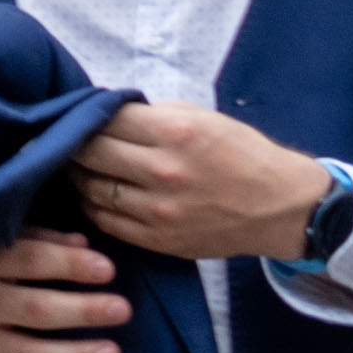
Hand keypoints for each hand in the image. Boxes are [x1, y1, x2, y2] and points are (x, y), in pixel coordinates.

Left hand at [77, 102, 333, 263]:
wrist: (283, 208)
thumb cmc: (245, 156)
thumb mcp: (207, 118)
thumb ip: (156, 114)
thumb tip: (110, 112)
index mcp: (177, 132)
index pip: (105, 118)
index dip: (88, 115)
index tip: (84, 117)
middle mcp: (164, 171)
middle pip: (89, 152)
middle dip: (74, 143)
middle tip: (70, 140)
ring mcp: (159, 210)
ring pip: (91, 189)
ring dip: (80, 176)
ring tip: (81, 168)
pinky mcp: (159, 240)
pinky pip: (105, 220)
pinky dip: (94, 205)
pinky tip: (98, 194)